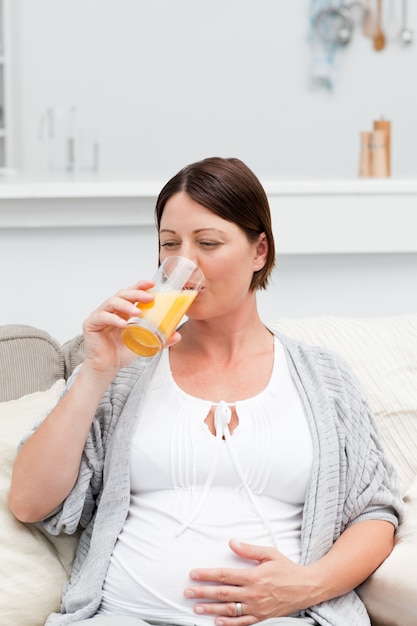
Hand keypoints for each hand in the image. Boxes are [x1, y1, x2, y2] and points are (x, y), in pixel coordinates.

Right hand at [82, 280, 181, 374]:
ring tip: (138, 312)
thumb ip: (160, 339)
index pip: (132, 293)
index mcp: (124, 310)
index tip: (152, 284)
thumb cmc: (122, 352)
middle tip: (149, 298)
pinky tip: (122, 324)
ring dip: (126, 305)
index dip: (140, 286)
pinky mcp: (91, 324)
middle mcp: (112, 310)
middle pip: (123, 294)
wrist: (107, 367)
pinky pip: (102, 316)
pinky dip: (113, 318)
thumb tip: (177, 335)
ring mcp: (100, 315)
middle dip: (137, 293)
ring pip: (112, 302)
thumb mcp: (144, 344)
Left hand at [184, 539, 316, 624]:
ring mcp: (257, 608)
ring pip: (229, 609)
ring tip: (196, 608)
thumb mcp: (270, 553)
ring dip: (210, 609)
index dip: (207, 575)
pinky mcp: (262, 617)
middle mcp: (253, 593)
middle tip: (188, 592)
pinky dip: (228, 624)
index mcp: (253, 576)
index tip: (194, 574)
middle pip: (222, 593)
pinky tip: (217, 621)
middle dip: (202, 592)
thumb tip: (233, 543)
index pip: (224, 575)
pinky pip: (242, 622)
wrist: (307, 587)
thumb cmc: (288, 570)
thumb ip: (249, 550)